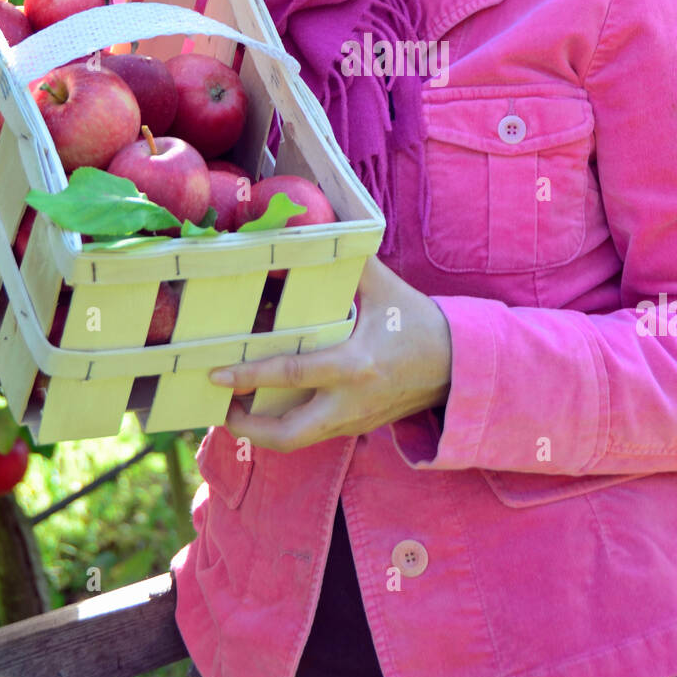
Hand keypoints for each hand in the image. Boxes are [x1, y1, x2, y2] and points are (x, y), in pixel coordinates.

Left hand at [210, 254, 451, 451]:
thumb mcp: (384, 288)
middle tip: (220, 407)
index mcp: (353, 366)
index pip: (291, 374)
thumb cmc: (419, 323)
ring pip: (298, 442)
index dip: (248, 375)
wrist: (460, 366)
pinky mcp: (360, 427)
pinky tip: (273, 406)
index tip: (216, 372)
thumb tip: (316, 234)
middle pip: (287, 435)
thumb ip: (350, 263)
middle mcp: (349, 402)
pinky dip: (289, 425)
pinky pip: (315, 435)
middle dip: (247, 428)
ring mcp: (355, 420)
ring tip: (238, 408)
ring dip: (264, 431)